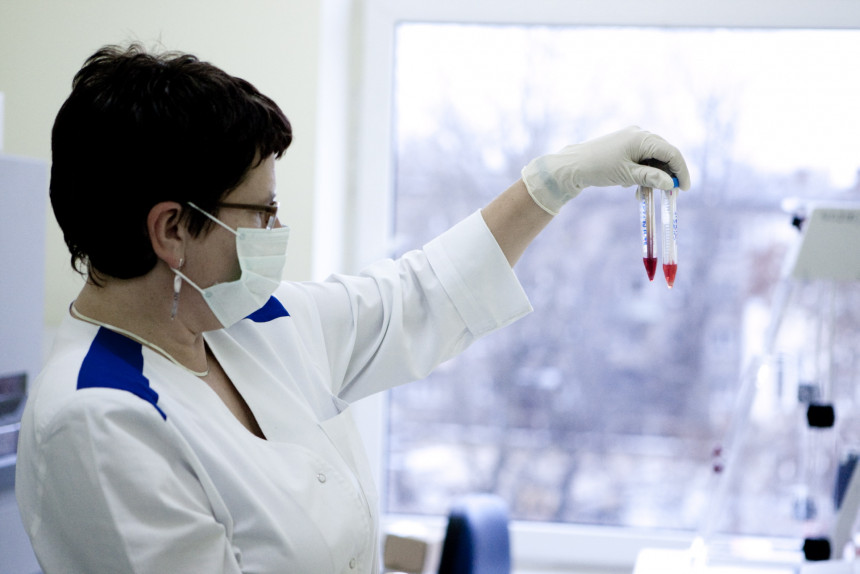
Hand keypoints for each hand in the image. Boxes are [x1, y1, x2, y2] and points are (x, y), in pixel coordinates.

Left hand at [521, 126, 690, 214]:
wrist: (573, 165)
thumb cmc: (599, 168)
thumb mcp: (627, 176)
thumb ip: (651, 178)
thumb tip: (670, 184)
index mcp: (642, 138)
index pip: (672, 153)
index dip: (680, 171)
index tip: (683, 189)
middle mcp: (639, 134)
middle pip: (664, 155)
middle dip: (666, 175)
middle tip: (667, 194)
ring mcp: (631, 138)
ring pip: (652, 158)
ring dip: (651, 176)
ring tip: (640, 193)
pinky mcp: (623, 145)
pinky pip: (641, 158)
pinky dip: (641, 172)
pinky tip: (630, 185)